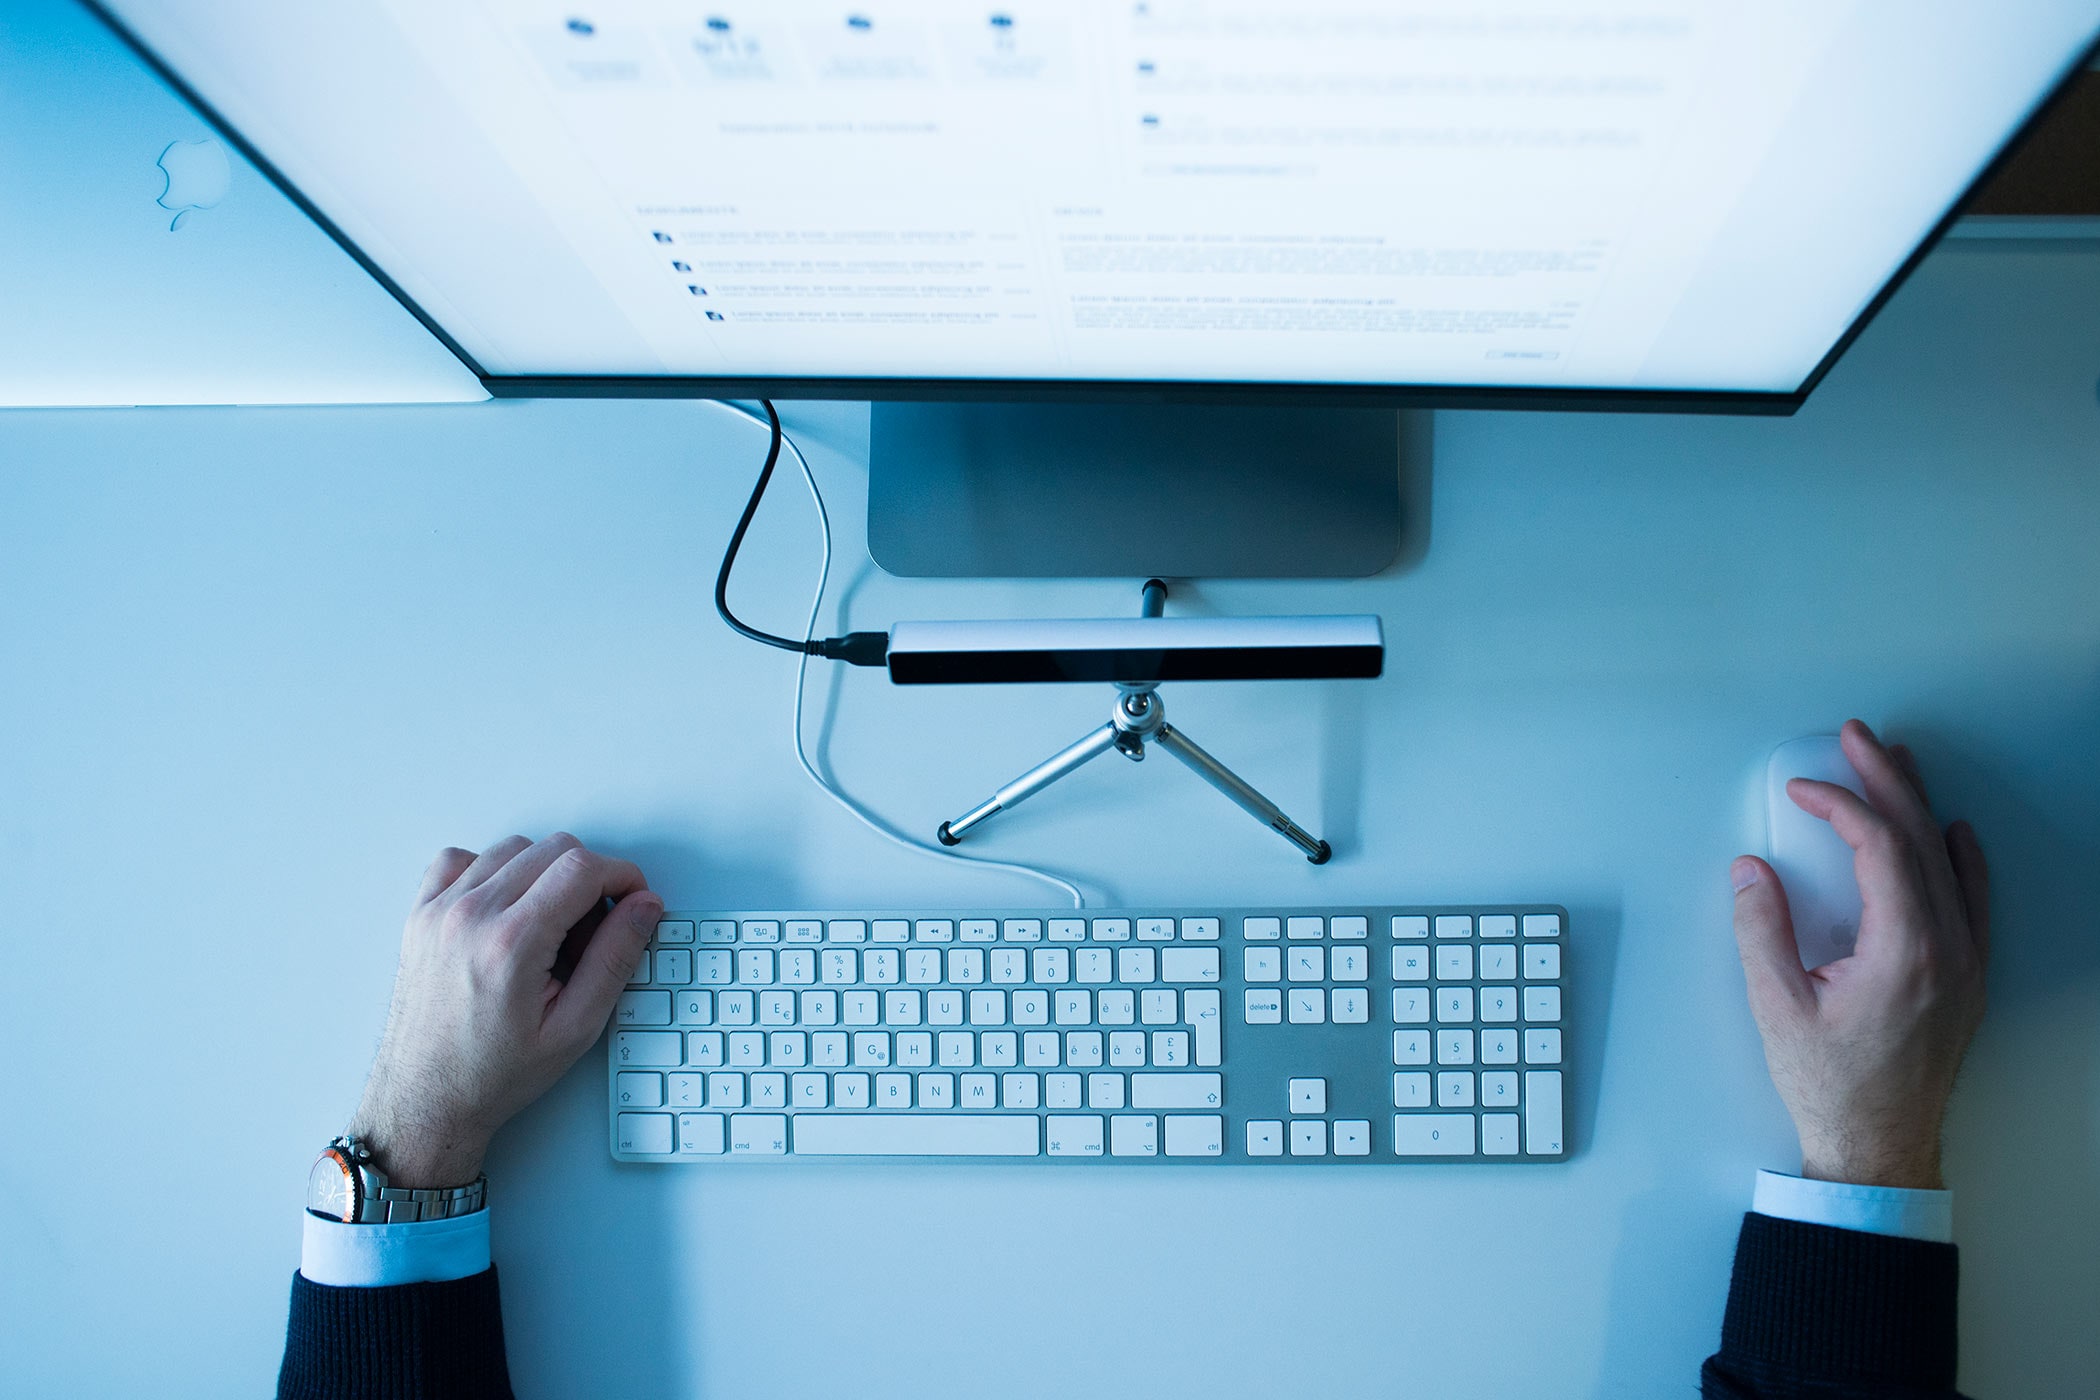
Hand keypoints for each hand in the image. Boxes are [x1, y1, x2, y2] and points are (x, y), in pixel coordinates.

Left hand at [348, 834, 662, 1187]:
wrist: (426, 1099)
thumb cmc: (494, 1073)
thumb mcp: (576, 1028)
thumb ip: (615, 958)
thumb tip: (644, 906)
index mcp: (511, 943)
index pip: (582, 868)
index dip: (622, 876)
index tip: (633, 898)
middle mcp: (470, 916)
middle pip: (552, 849)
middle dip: (589, 877)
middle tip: (593, 926)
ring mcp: (439, 911)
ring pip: (513, 847)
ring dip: (544, 873)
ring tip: (550, 924)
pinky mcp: (420, 914)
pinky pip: (462, 859)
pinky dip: (493, 870)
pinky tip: (507, 908)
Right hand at [1729, 719, 1988, 1190]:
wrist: (1878, 1147)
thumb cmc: (1830, 1085)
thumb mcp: (1777, 1007)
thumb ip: (1761, 931)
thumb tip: (1752, 870)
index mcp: (1904, 952)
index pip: (1879, 848)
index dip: (1840, 806)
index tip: (1803, 791)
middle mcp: (1948, 950)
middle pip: (1920, 840)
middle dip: (1886, 781)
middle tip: (1857, 739)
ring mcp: (1966, 963)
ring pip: (1948, 862)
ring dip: (1919, 806)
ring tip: (1896, 764)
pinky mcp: (1966, 977)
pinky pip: (1973, 900)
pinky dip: (1960, 857)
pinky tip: (1952, 831)